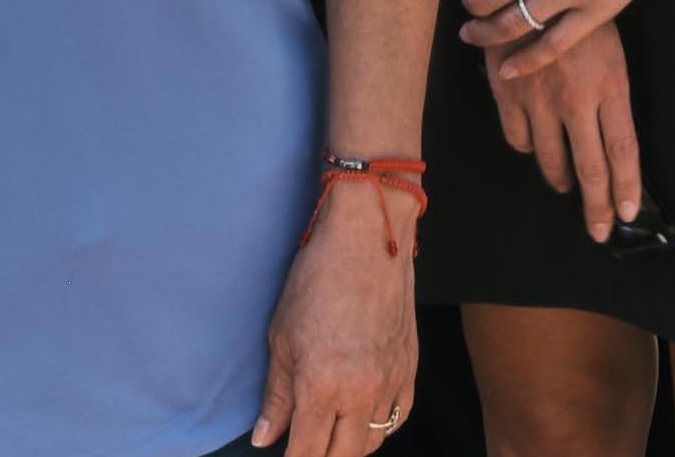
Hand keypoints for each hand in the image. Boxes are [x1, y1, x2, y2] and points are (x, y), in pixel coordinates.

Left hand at [253, 177, 419, 453]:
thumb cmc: (318, 279)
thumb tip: (265, 438)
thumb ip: (276, 396)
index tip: (284, 456)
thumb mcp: (282, 338)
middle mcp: (361, 393)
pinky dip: (378, 427)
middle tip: (303, 444)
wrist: (368, 239)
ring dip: (348, 447)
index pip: (307, 453)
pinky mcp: (410, 369)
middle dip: (319, 456)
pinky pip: (397, 419)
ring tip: (329, 433)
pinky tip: (361, 419)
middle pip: (341, 456)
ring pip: (371, 442)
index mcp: (322, 387)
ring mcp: (391, 382)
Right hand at [482, 7, 643, 236]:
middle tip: (600, 228)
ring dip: (561, 179)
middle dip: (596, 206)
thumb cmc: (578, 13)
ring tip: (567, 184)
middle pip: (590, 168)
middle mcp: (576, 99)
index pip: (623, 149)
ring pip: (551, 161)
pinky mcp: (508, 95)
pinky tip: (534, 144)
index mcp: (610, 84)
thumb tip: (613, 140)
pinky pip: (518, 140)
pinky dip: (527, 148)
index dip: (626, 186)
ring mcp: (540, 100)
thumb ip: (611, 94)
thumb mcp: (610, 49)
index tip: (628, 212)